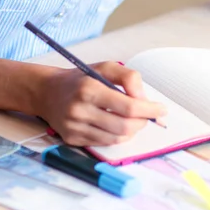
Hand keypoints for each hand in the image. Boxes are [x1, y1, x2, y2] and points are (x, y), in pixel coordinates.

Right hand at [37, 62, 166, 145]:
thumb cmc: (81, 78)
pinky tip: (119, 125)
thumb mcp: (105, 67)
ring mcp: (75, 127)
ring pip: (116, 137)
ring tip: (135, 119)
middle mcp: (80, 110)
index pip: (129, 107)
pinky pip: (104, 143)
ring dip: (132, 130)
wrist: (47, 92)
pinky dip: (118, 135)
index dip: (149, 110)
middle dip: (143, 122)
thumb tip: (144, 98)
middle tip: (149, 115)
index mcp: (90, 89)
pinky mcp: (72, 139)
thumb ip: (128, 77)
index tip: (161, 109)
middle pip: (124, 126)